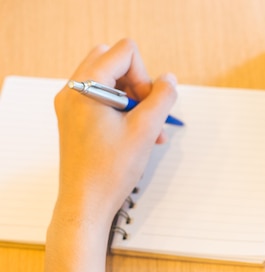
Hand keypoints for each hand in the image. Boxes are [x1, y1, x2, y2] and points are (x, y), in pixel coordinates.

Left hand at [53, 38, 178, 226]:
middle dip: (138, 84)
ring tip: (149, 131)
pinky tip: (138, 135)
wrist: (86, 202)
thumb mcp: (145, 130)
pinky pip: (103, 100)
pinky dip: (123, 111)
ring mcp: (72, 105)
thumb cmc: (109, 171)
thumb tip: (170, 80)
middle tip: (147, 112)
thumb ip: (162, 98)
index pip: (124, 52)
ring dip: (135, 100)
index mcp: (85, 87)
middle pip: (114, 62)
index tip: (148, 105)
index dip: (145, 75)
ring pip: (110, 82)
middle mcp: (73, 91)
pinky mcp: (76, 119)